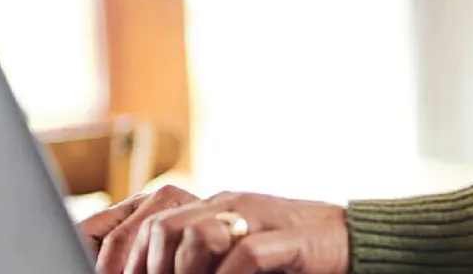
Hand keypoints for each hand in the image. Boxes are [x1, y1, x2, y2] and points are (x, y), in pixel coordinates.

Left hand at [89, 187, 349, 273]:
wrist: (351, 239)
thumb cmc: (289, 252)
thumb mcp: (233, 250)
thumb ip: (198, 257)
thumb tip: (148, 270)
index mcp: (212, 206)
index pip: (148, 221)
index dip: (121, 257)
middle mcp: (229, 204)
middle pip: (162, 227)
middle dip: (148, 270)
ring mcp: (258, 217)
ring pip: (195, 235)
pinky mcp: (288, 238)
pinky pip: (244, 255)